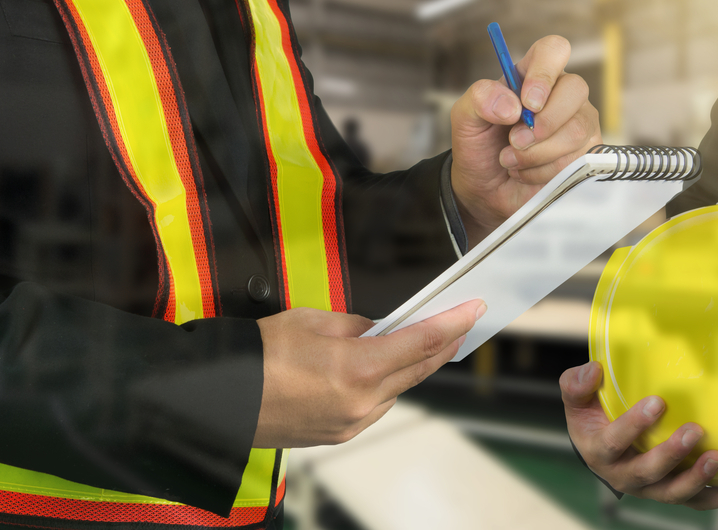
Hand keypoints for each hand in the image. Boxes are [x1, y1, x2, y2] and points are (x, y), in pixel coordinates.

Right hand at [253, 299, 485, 447]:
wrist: (216, 398)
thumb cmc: (257, 355)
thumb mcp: (313, 320)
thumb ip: (358, 325)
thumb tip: (383, 329)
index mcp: (357, 367)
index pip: (422, 341)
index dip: (454, 323)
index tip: (474, 310)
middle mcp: (361, 402)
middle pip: (418, 369)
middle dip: (442, 344)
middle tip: (460, 324)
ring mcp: (351, 423)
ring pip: (398, 390)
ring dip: (411, 366)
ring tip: (416, 342)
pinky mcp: (339, 435)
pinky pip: (376, 407)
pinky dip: (384, 386)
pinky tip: (378, 370)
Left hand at [451, 35, 601, 246]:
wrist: (485, 189)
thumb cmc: (479, 146)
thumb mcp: (465, 118)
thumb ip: (480, 99)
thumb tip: (511, 105)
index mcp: (532, 75)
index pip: (553, 50)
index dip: (544, 73)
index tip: (527, 104)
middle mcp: (561, 94)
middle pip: (576, 89)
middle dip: (544, 122)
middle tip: (514, 141)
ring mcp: (578, 123)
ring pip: (576, 130)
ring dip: (537, 153)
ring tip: (511, 160)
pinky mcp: (584, 154)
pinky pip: (577, 160)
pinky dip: (543, 171)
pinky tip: (526, 172)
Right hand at [561, 361, 717, 508]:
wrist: (598, 447)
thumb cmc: (591, 419)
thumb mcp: (576, 400)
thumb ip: (577, 384)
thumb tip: (594, 370)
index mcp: (598, 451)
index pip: (613, 442)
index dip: (634, 425)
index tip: (656, 403)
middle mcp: (622, 475)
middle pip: (646, 471)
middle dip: (671, 454)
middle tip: (694, 431)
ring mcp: (647, 487)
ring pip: (671, 491)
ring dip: (696, 478)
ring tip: (716, 460)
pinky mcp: (667, 491)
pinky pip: (692, 500)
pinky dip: (715, 497)